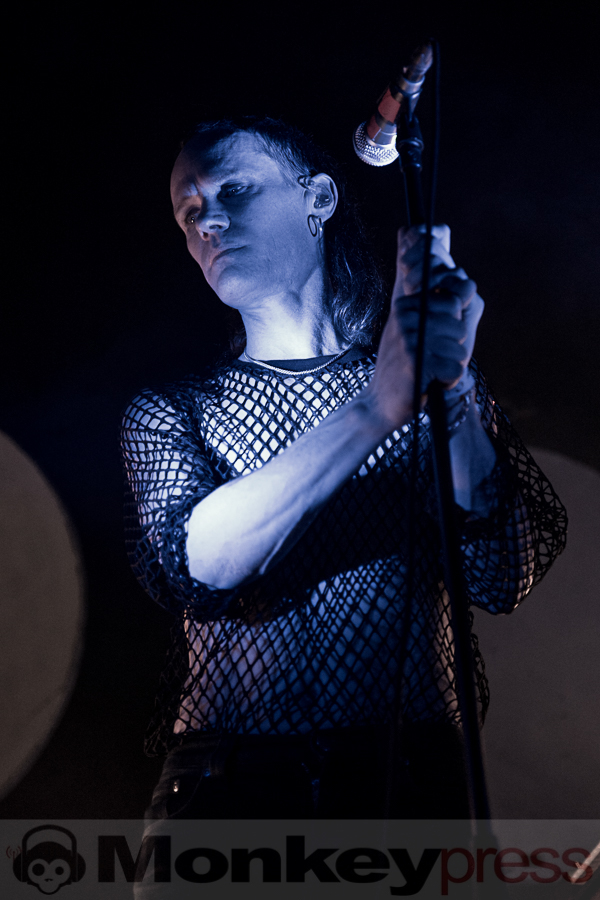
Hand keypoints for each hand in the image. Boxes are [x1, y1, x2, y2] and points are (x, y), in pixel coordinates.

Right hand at [393, 224, 483, 393]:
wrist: (381, 402)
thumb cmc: (406, 361)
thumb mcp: (415, 320)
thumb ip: (437, 294)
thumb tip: (461, 268)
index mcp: (407, 300)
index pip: (457, 297)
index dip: (454, 321)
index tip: (432, 335)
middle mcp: (405, 313)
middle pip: (460, 323)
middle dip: (453, 345)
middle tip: (429, 356)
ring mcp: (409, 338)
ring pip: (460, 348)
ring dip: (450, 365)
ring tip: (428, 368)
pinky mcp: (415, 363)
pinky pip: (455, 370)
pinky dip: (447, 381)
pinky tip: (429, 382)